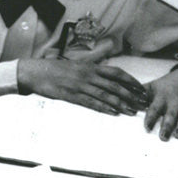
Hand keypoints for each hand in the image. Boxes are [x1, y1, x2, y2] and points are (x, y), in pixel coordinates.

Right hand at [18, 59, 150, 115]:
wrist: (35, 72)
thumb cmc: (54, 69)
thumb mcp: (74, 64)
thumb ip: (89, 68)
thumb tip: (104, 72)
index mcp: (90, 66)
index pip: (116, 72)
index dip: (131, 81)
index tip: (141, 89)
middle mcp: (87, 74)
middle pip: (114, 85)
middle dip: (130, 95)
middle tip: (142, 103)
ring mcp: (79, 85)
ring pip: (105, 95)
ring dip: (120, 104)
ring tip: (131, 111)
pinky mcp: (71, 95)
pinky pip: (90, 102)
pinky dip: (103, 108)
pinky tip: (113, 113)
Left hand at [143, 68, 177, 140]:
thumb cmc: (167, 84)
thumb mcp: (152, 86)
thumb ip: (139, 94)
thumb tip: (123, 98)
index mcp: (161, 97)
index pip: (155, 108)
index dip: (151, 118)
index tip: (147, 127)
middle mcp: (174, 101)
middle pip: (170, 114)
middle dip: (166, 126)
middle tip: (163, 137)